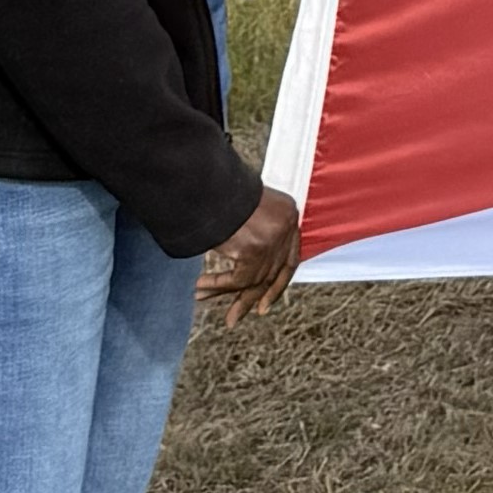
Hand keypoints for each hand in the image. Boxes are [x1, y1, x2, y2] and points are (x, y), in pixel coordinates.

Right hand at [198, 184, 301, 322]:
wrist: (207, 178)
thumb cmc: (219, 187)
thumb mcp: (245, 206)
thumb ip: (254, 227)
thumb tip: (244, 254)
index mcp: (288, 212)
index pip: (291, 255)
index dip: (279, 280)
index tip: (268, 300)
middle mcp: (286, 226)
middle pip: (274, 272)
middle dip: (257, 297)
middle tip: (245, 315)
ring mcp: (273, 239)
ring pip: (254, 280)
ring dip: (230, 296)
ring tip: (206, 302)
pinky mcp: (254, 249)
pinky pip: (237, 279)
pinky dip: (218, 286)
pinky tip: (200, 289)